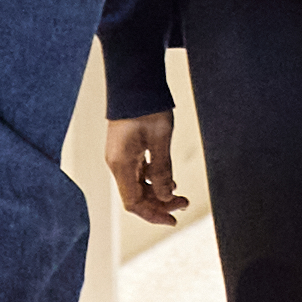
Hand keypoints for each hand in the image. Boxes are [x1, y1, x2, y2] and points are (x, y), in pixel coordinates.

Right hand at [104, 110, 190, 226]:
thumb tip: (165, 197)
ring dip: (158, 192)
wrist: (136, 82)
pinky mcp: (126, 150)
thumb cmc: (148, 108)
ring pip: (138, 185)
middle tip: (184, 203)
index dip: (153, 215)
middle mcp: (117, 164)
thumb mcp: (160, 139)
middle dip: (159, 204)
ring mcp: (121, 157)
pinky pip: (138, 173)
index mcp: (121, 164)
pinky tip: (168, 179)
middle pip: (136, 196)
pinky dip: (153, 179)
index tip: (173, 219)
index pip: (133, 203)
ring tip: (179, 193)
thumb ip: (162, 170)